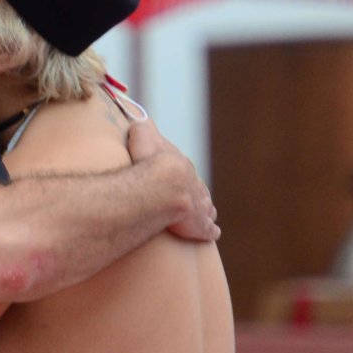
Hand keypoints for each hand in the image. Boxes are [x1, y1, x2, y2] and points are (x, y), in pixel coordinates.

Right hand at [128, 119, 219, 242]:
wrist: (163, 187)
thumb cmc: (149, 165)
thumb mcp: (143, 140)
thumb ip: (142, 130)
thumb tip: (139, 119)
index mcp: (182, 167)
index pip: (183, 169)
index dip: (179, 172)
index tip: (178, 175)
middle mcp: (195, 186)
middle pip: (197, 189)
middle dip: (196, 192)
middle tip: (191, 198)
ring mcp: (199, 207)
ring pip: (205, 208)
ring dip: (205, 211)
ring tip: (204, 215)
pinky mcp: (199, 226)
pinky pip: (208, 229)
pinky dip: (210, 230)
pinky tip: (213, 232)